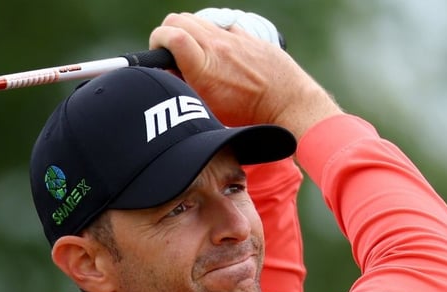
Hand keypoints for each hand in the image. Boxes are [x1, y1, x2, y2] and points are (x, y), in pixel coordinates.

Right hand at [149, 11, 341, 134]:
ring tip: (196, 53)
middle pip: (179, 20)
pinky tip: (223, 54)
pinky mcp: (250, 38)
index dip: (157, 40)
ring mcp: (235, 39)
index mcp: (203, 64)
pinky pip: (226, 27)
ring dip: (191, 32)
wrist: (289, 106)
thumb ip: (185, 88)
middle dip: (169, 32)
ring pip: (201, 21)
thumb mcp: (210, 109)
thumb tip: (169, 73)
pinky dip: (218, 36)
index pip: (169, 34)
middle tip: (173, 53)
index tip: (159, 52)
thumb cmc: (251, 116)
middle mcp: (217, 46)